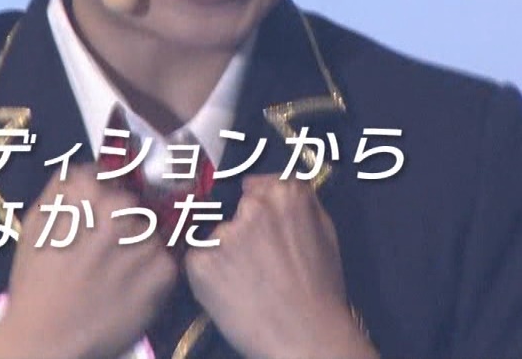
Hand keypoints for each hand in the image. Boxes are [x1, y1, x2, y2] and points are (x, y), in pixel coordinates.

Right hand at [0, 165, 177, 358]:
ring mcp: (145, 237)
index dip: (102, 197)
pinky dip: (151, 272)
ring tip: (114, 272)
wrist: (46, 338)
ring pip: (151, 230)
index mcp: (86, 189)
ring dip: (139, 245)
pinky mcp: (164, 270)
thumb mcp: (35, 222)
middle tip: (104, 251)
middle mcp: (119, 207)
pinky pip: (165, 259)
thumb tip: (91, 168)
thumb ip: (63, 187)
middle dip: (123, 220)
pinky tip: (127, 288)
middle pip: (133, 202)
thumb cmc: (35, 282)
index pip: (109, 176)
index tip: (95, 217)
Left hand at [184, 175, 376, 358]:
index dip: (255, 212)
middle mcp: (251, 207)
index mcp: (284, 194)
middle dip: (238, 230)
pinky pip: (197, 259)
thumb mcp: (325, 230)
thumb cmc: (321, 290)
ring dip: (221, 252)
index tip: (261, 233)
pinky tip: (231, 292)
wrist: (307, 337)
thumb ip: (298, 199)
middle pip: (230, 210)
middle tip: (254, 263)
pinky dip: (208, 274)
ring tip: (244, 282)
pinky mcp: (200, 262)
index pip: (253, 186)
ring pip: (212, 235)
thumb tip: (263, 183)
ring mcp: (223, 234)